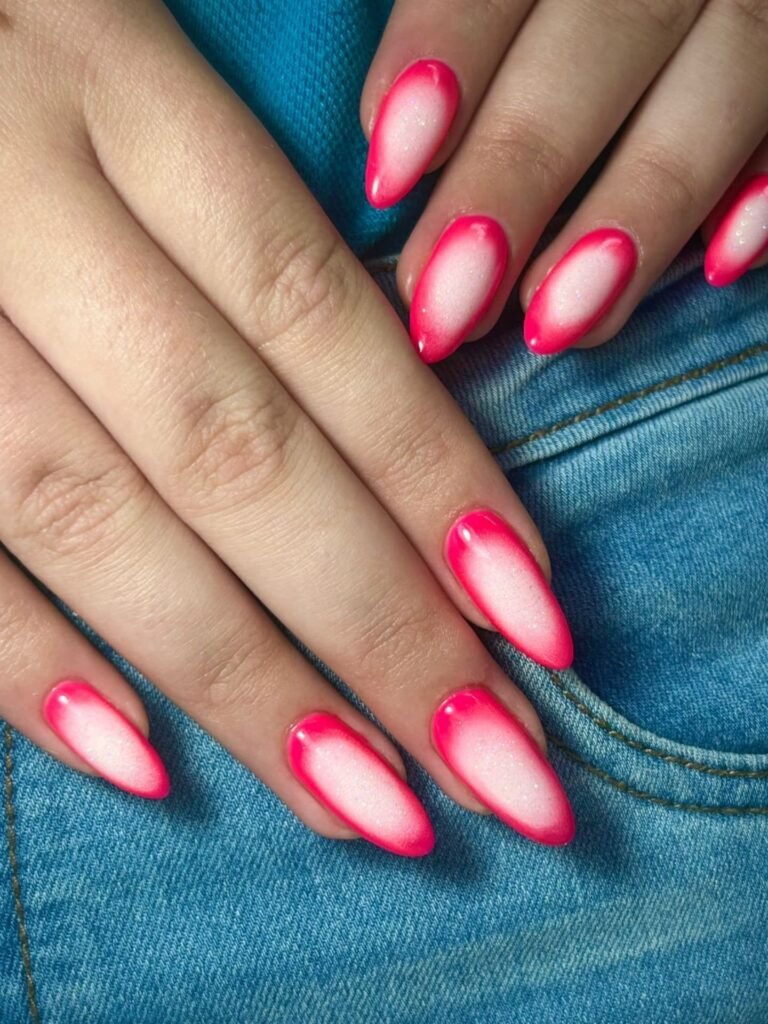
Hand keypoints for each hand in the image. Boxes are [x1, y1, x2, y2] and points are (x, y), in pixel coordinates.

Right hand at [0, 0, 575, 854]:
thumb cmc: (20, 67)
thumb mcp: (139, 87)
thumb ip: (251, 243)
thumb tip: (404, 432)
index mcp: (122, 92)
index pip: (317, 319)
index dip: (432, 478)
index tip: (536, 623)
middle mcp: (21, 194)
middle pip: (232, 446)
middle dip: (376, 626)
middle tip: (494, 768)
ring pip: (94, 516)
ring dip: (242, 681)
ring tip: (365, 804)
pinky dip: (28, 665)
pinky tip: (143, 763)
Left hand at [362, 0, 767, 359]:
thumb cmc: (557, 8)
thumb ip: (467, 25)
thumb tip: (394, 138)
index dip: (446, 52)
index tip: (390, 173)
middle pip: (603, 38)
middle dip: (518, 175)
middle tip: (448, 308)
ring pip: (722, 81)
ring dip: (638, 212)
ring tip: (555, 326)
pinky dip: (767, 189)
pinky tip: (722, 264)